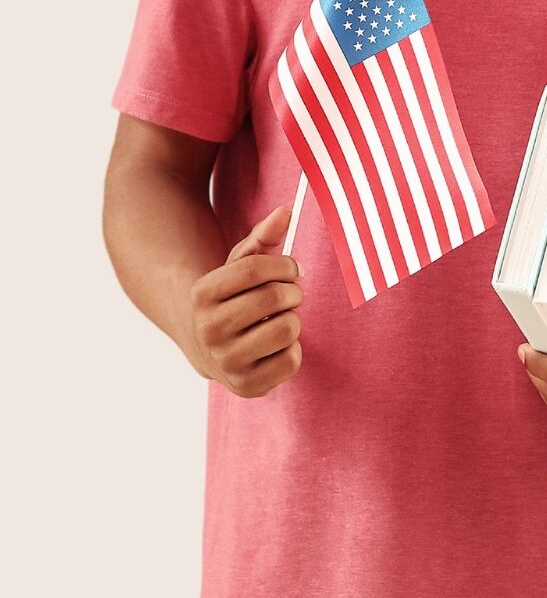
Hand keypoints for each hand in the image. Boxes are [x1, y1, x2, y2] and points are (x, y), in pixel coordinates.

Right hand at [183, 207, 304, 398]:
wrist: (210, 349)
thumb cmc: (234, 298)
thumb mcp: (241, 266)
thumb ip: (264, 237)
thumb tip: (286, 211)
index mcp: (202, 294)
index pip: (257, 267)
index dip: (285, 265)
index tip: (291, 270)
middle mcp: (208, 329)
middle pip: (276, 298)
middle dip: (292, 292)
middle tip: (288, 297)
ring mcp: (225, 361)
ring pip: (288, 328)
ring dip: (293, 320)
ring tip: (279, 321)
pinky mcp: (245, 387)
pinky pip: (292, 360)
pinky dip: (293, 350)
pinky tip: (275, 347)